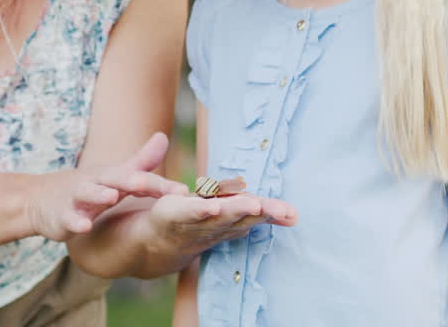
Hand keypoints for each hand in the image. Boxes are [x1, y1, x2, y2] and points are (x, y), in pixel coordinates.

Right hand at [27, 132, 188, 240]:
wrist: (43, 199)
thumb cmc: (89, 187)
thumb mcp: (116, 175)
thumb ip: (141, 162)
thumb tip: (164, 137)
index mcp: (114, 176)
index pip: (141, 178)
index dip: (161, 186)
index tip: (184, 192)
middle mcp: (98, 182)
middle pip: (115, 179)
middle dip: (131, 180)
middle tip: (145, 183)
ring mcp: (78, 198)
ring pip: (89, 194)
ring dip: (100, 194)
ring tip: (112, 196)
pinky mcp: (63, 215)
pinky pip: (70, 218)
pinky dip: (76, 221)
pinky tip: (84, 227)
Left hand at [145, 190, 297, 255]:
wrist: (154, 243)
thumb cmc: (198, 224)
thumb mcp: (230, 213)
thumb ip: (257, 210)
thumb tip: (292, 215)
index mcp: (231, 220)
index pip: (255, 215)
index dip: (274, 213)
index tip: (293, 214)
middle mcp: (218, 224)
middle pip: (242, 216)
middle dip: (261, 212)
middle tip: (282, 210)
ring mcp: (197, 222)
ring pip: (220, 215)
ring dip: (236, 210)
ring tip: (254, 204)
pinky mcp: (175, 215)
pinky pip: (190, 213)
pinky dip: (202, 211)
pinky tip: (213, 206)